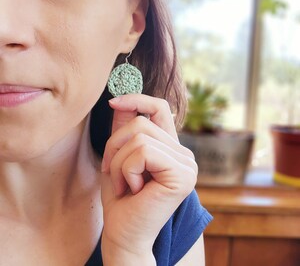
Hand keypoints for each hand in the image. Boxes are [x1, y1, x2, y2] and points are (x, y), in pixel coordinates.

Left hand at [100, 94, 196, 261]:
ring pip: (139, 137)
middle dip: (115, 146)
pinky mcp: (181, 174)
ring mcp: (186, 164)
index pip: (160, 108)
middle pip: (141, 122)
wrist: (124, 234)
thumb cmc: (120, 198)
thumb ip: (123, 130)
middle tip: (111, 172)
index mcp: (170, 148)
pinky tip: (133, 189)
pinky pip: (143, 152)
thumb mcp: (118, 157)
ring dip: (118, 162)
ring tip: (122, 185)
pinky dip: (127, 170)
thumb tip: (120, 102)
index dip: (137, 99)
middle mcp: (183, 154)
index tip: (113, 102)